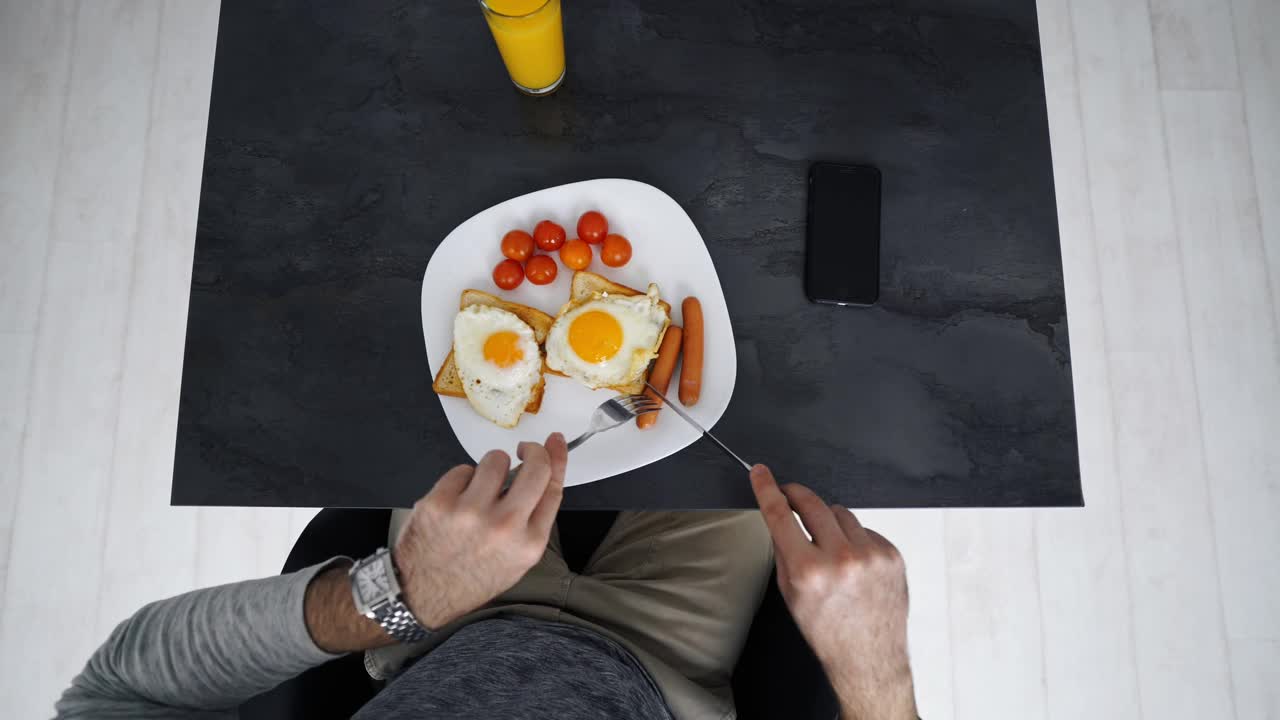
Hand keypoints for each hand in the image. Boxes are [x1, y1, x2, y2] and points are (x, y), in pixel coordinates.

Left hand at [393, 433, 567, 628]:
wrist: (422, 595)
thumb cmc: (471, 577)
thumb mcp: (516, 560)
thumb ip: (532, 520)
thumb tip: (543, 474)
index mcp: (528, 544)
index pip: (553, 488)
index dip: (557, 458)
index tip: (555, 441)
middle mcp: (504, 527)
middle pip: (535, 467)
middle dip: (533, 450)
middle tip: (524, 450)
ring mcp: (470, 513)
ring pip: (495, 460)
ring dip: (490, 468)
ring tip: (480, 489)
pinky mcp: (440, 502)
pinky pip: (461, 470)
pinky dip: (460, 480)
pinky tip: (455, 502)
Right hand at [750, 465, 916, 719]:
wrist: (868, 656)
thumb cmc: (828, 631)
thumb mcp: (791, 594)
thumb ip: (785, 552)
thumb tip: (781, 517)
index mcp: (808, 572)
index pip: (780, 515)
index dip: (767, 489)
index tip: (762, 473)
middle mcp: (841, 559)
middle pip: (813, 503)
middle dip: (797, 494)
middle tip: (790, 494)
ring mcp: (870, 555)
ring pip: (841, 513)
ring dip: (829, 522)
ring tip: (830, 550)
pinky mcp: (891, 554)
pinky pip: (865, 529)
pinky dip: (855, 539)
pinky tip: (854, 563)